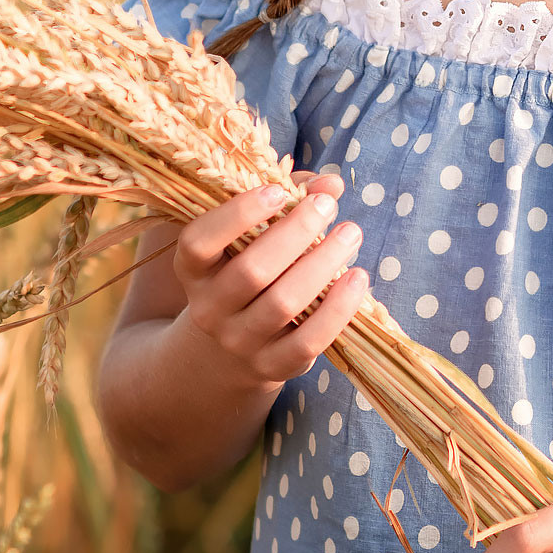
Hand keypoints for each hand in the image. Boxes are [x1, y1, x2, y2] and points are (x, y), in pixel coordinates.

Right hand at [169, 172, 368, 392]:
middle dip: (295, 232)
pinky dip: (338, 309)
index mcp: (193, 271)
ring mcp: (238, 342)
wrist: (228, 353)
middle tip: (326, 205)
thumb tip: (330, 185)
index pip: (198, 242)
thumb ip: (288, 203)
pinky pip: (308, 340)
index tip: (277, 190)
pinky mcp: (271, 367)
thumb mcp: (249, 241)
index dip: (235, 214)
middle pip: (252, 271)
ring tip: (351, 233)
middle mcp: (208, 309)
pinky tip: (358, 277)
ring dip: (323, 264)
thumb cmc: (246, 274)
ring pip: (283, 303)